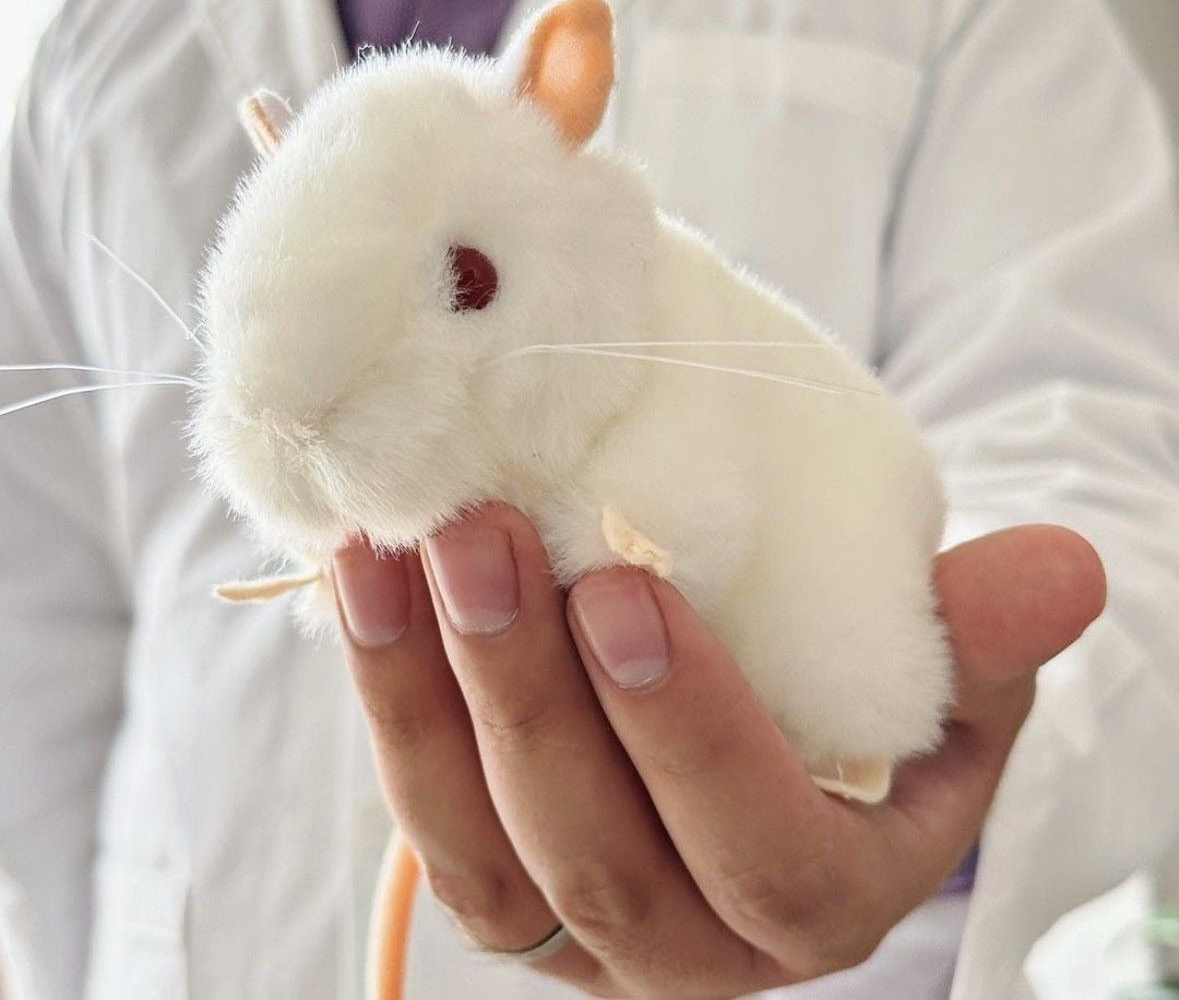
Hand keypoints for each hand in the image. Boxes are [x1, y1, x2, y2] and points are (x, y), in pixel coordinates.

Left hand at [333, 505, 1104, 996]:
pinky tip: (367, 580)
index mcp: (818, 897)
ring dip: (430, 693)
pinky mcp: (496, 871)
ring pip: (483, 847)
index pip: (760, 852)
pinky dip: (389, 696)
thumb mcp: (935, 679)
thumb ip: (978, 637)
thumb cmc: (864, 701)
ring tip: (403, 551)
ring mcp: (578, 920)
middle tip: (484, 538)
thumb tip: (1061, 567)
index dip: (689, 733)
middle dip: (528, 694)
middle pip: (594, 853)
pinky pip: (424, 808)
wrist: (768, 720)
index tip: (630, 588)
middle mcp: (689, 941)